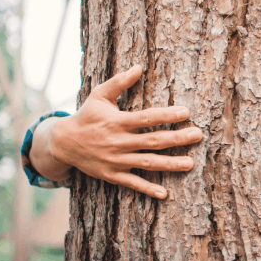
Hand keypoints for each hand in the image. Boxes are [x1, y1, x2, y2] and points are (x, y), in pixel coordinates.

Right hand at [44, 65, 202, 197]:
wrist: (63, 143)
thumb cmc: (86, 115)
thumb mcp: (99, 95)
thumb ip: (119, 82)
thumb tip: (138, 66)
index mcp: (117, 122)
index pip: (146, 118)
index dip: (166, 115)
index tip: (185, 112)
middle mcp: (118, 142)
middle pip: (152, 141)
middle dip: (177, 139)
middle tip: (197, 135)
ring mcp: (115, 160)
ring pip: (147, 163)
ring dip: (169, 164)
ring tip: (190, 163)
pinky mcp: (112, 175)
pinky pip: (132, 183)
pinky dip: (148, 189)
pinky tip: (165, 193)